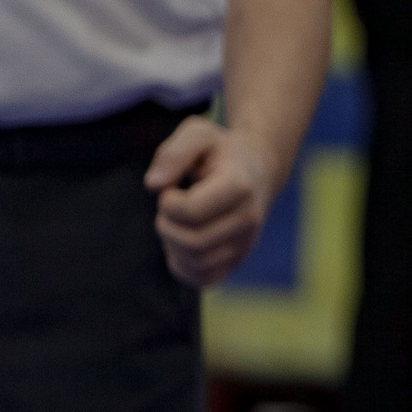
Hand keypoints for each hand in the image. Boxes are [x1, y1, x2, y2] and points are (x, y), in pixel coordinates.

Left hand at [145, 117, 282, 287]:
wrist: (257, 170)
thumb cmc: (220, 151)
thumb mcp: (197, 133)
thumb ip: (173, 152)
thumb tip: (154, 185)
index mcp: (240, 186)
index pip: (190, 212)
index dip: (167, 201)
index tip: (171, 187)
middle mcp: (249, 219)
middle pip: (192, 242)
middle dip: (166, 224)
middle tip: (170, 207)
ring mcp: (246, 243)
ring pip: (196, 263)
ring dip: (172, 244)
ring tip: (178, 223)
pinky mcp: (237, 260)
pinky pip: (202, 278)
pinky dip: (182, 266)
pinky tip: (181, 242)